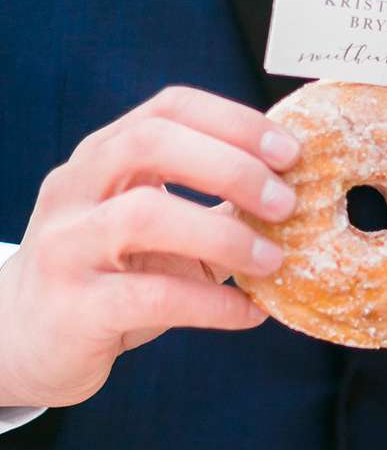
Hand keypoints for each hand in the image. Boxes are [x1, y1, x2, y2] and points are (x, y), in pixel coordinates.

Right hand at [0, 86, 301, 409]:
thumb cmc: (106, 274)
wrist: (21, 341)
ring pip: (144, 216)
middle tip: (286, 203)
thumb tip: (297, 190)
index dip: (235, 121)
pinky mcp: (72, 306)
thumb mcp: (154, 225)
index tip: (290, 151)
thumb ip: (213, 203)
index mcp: (103, 157)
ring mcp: (67, 245)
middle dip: (231, 166)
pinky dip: (211, 304)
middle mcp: (76, 188)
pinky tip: (248, 313)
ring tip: (272, 260)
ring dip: (224, 234)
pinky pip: (149, 297)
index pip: (169, 108)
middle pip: (151, 143)